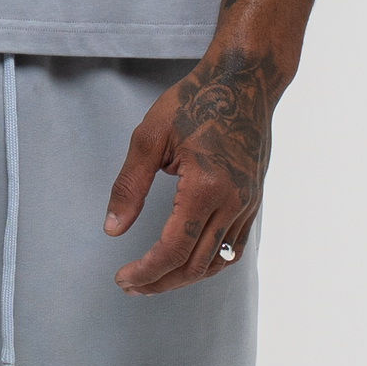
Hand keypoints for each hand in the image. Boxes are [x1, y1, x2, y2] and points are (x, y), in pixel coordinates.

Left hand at [105, 47, 277, 292]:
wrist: (245, 80)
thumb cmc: (195, 100)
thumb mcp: (149, 137)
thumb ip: (129, 187)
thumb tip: (112, 229)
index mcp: (206, 188)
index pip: (174, 250)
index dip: (146, 272)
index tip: (122, 278)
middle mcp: (233, 202)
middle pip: (196, 265)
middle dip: (160, 282)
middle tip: (131, 285)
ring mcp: (248, 204)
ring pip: (218, 262)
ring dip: (184, 277)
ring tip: (154, 278)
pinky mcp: (254, 200)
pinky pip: (234, 247)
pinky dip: (208, 262)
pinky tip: (186, 259)